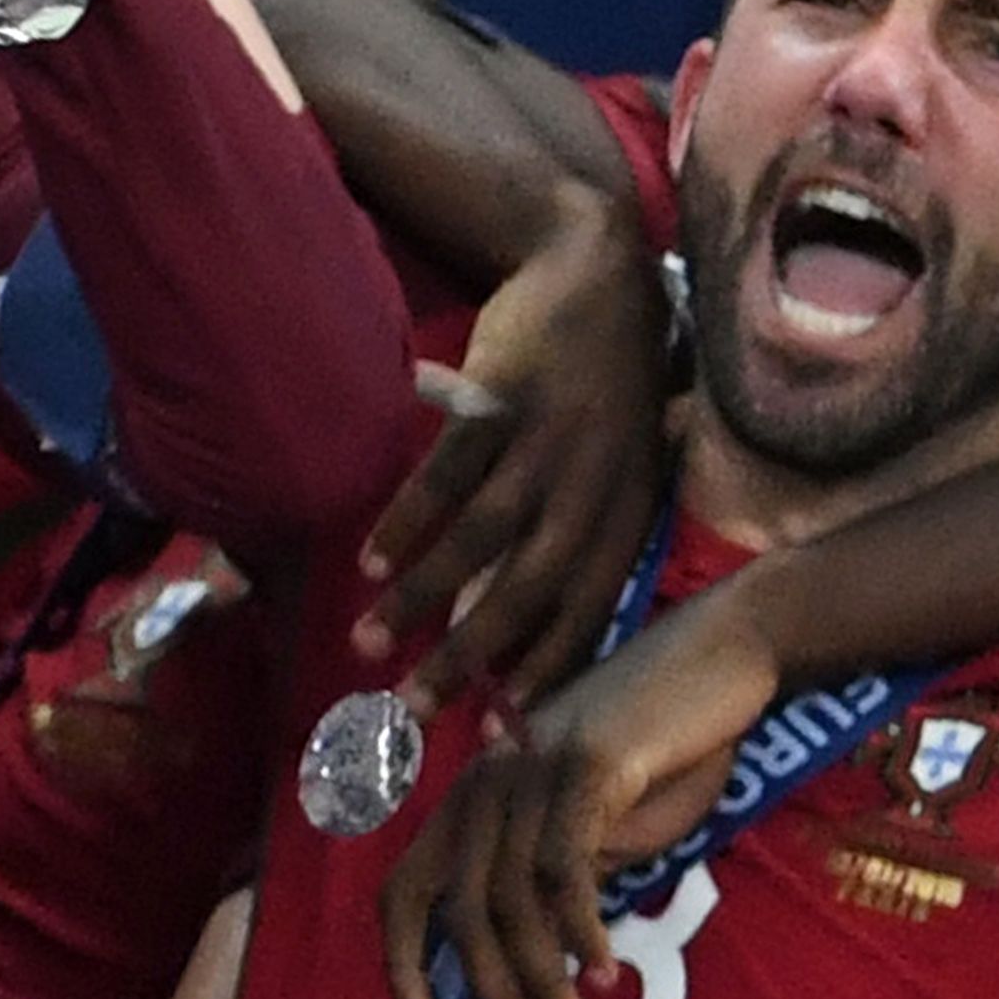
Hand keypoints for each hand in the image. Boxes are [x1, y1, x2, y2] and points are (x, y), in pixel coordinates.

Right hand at [349, 189, 676, 697]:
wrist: (599, 268)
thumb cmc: (607, 382)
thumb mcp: (623, 461)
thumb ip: (589, 531)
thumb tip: (525, 618)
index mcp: (628, 510)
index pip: (589, 608)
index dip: (545, 671)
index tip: (497, 730)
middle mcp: (597, 484)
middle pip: (533, 588)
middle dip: (472, 655)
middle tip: (414, 708)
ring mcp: (552, 439)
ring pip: (486, 537)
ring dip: (426, 595)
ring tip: (370, 640)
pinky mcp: (506, 395)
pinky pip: (452, 471)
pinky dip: (410, 519)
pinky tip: (372, 561)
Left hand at [382, 575, 778, 998]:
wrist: (722, 656)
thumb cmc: (664, 744)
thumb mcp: (597, 823)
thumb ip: (557, 878)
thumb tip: (533, 963)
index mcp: (475, 796)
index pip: (405, 887)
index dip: (401, 961)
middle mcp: (485, 781)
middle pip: (456, 909)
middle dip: (488, 997)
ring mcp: (531, 770)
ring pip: (509, 900)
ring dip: (541, 981)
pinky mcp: (585, 765)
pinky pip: (564, 868)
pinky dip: (579, 930)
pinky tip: (604, 973)